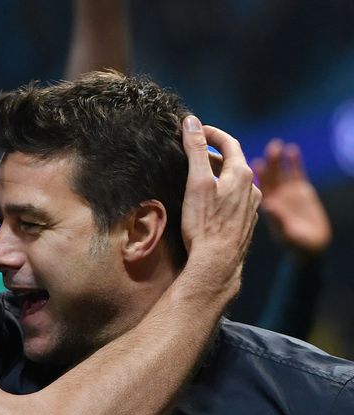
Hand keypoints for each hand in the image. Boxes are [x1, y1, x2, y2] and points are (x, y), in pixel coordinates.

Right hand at [179, 116, 261, 290]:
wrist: (217, 264)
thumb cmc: (205, 224)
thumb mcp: (196, 182)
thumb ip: (195, 150)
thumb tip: (191, 121)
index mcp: (241, 175)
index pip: (229, 143)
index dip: (212, 133)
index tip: (195, 130)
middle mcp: (252, 188)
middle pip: (232, 162)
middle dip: (211, 155)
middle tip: (191, 153)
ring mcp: (251, 208)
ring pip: (234, 183)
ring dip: (217, 175)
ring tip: (197, 178)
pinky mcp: (246, 224)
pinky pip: (235, 200)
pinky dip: (222, 193)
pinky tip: (209, 204)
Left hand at [252, 139, 330, 257]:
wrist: (310, 246)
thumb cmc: (294, 244)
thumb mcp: (285, 233)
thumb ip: (278, 219)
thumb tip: (268, 205)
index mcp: (264, 205)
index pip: (254, 187)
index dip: (253, 175)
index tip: (252, 162)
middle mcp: (273, 195)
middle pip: (267, 175)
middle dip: (266, 162)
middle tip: (266, 150)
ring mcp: (286, 191)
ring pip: (279, 171)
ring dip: (276, 158)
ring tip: (276, 145)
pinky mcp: (301, 190)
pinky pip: (295, 172)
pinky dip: (293, 162)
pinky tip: (292, 150)